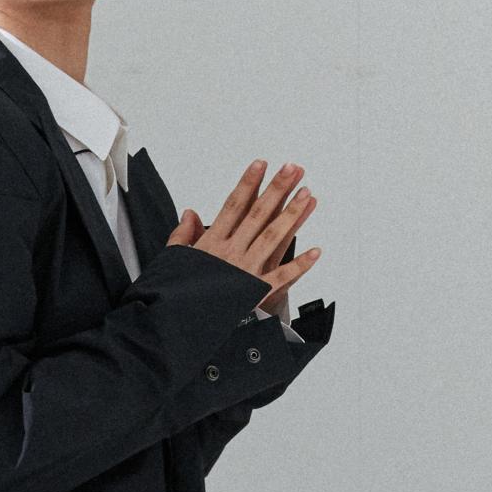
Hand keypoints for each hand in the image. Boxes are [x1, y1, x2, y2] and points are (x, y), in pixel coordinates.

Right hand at [165, 160, 320, 312]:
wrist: (180, 326)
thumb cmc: (179, 295)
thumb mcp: (175, 261)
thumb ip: (183, 235)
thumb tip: (190, 213)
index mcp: (212, 244)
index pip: (234, 206)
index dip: (248, 184)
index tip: (260, 165)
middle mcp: (232, 253)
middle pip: (258, 214)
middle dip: (276, 189)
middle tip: (292, 169)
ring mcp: (247, 271)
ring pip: (273, 237)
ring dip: (292, 215)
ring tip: (307, 195)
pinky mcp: (257, 292)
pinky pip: (283, 276)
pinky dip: (300, 265)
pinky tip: (316, 252)